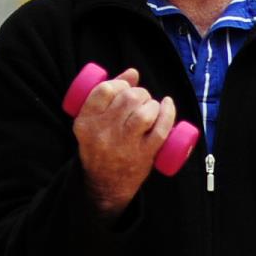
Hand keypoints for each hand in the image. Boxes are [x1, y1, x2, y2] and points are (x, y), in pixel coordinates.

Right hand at [73, 67, 175, 215]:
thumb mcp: (93, 122)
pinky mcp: (144, 154)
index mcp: (85, 122)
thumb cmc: (101, 145)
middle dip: (140, 93)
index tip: (124, 88)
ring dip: (152, 104)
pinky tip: (168, 104)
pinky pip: (161, 130)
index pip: (103, 91)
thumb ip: (108, 96)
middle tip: (141, 99)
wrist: (105, 183)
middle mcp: (103, 133)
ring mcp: (125, 145)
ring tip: (151, 107)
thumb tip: (133, 72)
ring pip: (144, 113)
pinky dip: (169, 113)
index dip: (119, 83)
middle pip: (128, 99)